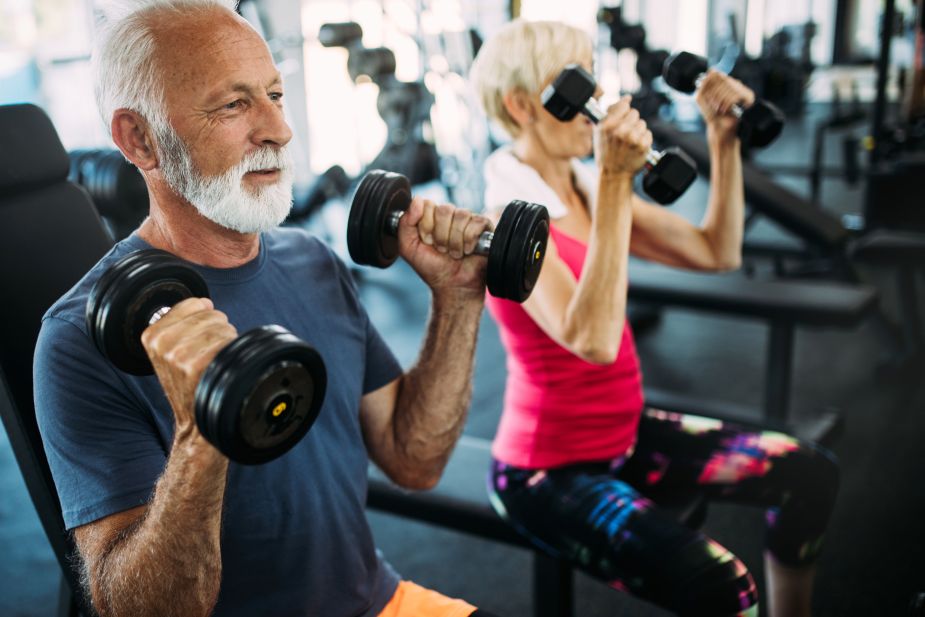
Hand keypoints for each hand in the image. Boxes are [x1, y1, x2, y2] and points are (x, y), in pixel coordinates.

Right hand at [140, 297, 237, 446]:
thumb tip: (205, 302)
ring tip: (215, 363)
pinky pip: (226, 342)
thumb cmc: (189, 385)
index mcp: (151, 335)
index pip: (194, 304)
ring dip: (226, 342)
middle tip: (209, 357)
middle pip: (211, 314)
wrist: (194, 423)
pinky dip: (231, 353)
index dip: (205, 320)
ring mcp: (177, 354)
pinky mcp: (195, 366)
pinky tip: (220, 369)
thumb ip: (183, 322)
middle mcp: (161, 343)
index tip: (199, 342)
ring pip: (222, 326)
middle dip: (218, 331)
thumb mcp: (171, 352)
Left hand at [397, 197, 491, 300]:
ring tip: (454, 253)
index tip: (427, 242)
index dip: (425, 226)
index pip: (427, 204)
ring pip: (460, 216)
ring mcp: (467, 219)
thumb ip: (405, 223)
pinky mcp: (484, 226)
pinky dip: (469, 241)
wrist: (452, 286)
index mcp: (432, 216)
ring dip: (454, 241)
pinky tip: (467, 251)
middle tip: (441, 250)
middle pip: (444, 210)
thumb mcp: (408, 247)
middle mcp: (450, 215)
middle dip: (440, 235)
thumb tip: (417, 199)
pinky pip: (476, 223)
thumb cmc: (432, 268)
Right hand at [595, 95, 652, 176]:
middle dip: (630, 122)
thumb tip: (627, 98)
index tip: (622, 119)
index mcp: (607, 125)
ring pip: (642, 124)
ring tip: (629, 143)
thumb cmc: (606, 152)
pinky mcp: (643, 145)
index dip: (624, 112)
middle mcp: (619, 131)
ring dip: (637, 132)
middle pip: (634, 113)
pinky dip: (644, 140)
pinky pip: (648, 134)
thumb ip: (611, 111)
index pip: (624, 105)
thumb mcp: (600, 131)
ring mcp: (632, 138)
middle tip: (624, 135)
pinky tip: (635, 147)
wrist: (614, 174)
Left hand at [695, 70, 755, 140]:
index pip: (717, 75)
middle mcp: (733, 85)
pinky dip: (727, 104)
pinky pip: (735, 96)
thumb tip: (712, 70)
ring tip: (718, 109)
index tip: (708, 98)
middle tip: (713, 105)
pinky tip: (724, 111)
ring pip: (729, 88)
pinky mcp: (747, 98)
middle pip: (723, 80)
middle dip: (715, 94)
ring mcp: (741, 90)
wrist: (719, 128)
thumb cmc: (711, 113)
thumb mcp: (702, 97)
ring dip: (720, 100)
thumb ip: (704, 84)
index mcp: (723, 84)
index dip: (711, 85)